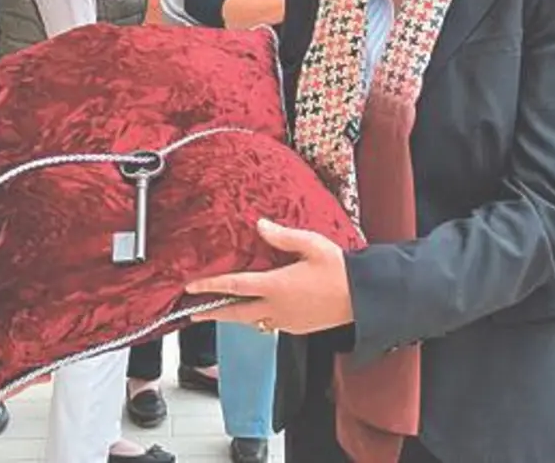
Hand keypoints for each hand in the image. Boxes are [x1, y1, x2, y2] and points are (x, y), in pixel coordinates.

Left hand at [187, 219, 354, 334]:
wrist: (363, 298)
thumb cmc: (339, 269)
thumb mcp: (311, 244)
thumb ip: (282, 236)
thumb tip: (260, 226)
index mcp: (277, 286)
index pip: (235, 286)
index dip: (210, 285)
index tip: (191, 286)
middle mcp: (277, 308)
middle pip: (235, 313)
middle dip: (212, 312)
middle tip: (193, 311)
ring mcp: (286, 321)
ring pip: (252, 321)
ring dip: (234, 316)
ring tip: (221, 310)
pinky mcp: (296, 328)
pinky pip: (269, 324)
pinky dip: (256, 319)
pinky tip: (256, 311)